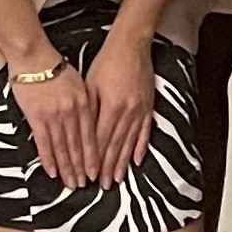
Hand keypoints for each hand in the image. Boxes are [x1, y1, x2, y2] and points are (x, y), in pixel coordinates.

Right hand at [8, 51, 93, 186]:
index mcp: (84, 104)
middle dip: (82, 168)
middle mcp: (72, 112)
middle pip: (78, 147)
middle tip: (84, 185)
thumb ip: (86, 103)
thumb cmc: (56, 68)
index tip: (96, 172)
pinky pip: (44, 143)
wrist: (34, 57)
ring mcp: (54, 116)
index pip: (91, 137)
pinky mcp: (36, 117)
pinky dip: (49, 159)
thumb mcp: (79, 83)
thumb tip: (92, 124)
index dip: (94, 157)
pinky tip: (52, 172)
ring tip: (70, 183)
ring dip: (67, 168)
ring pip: (63, 148)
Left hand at [84, 40, 156, 185]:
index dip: (95, 160)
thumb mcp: (91, 85)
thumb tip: (83, 135)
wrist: (131, 46)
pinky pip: (145, 131)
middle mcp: (128, 112)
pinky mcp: (148, 107)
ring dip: (123, 163)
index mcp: (111, 106)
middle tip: (103, 185)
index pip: (101, 140)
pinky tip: (137, 160)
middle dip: (108, 167)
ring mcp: (140, 111)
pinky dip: (140, 147)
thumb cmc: (107, 62)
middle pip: (116, 146)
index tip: (90, 175)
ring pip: (130, 143)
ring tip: (118, 179)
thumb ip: (89, 111)